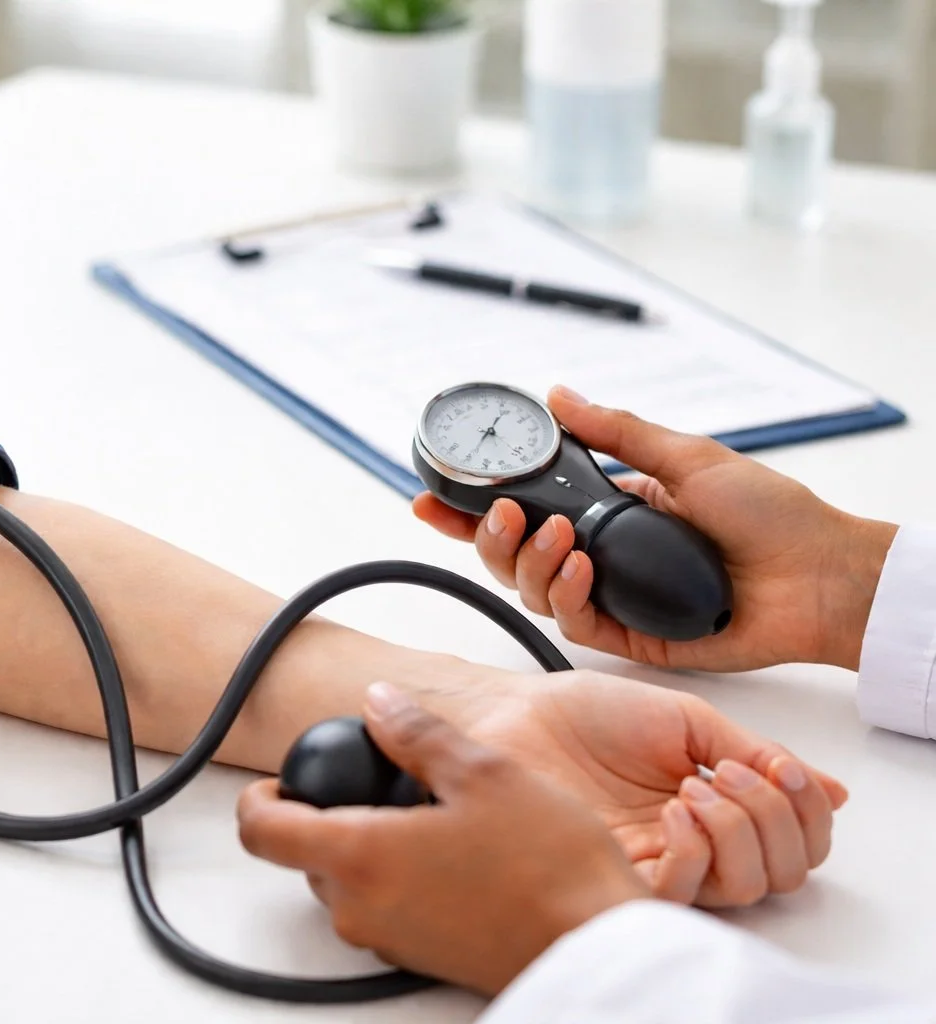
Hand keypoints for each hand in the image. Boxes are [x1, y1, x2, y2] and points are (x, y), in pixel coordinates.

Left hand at [239, 682, 649, 995]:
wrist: (601, 948)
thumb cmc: (549, 867)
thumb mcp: (483, 772)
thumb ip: (418, 734)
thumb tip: (381, 702)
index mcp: (358, 856)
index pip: (261, 830)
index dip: (259, 796)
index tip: (281, 779)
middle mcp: (360, 908)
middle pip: (309, 855)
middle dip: (334, 817)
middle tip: (386, 787)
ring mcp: (390, 941)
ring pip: (349, 884)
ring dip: (374, 848)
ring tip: (436, 819)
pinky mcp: (422, 960)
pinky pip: (388, 911)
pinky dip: (404, 880)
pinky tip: (460, 859)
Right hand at [414, 386, 897, 671]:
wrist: (820, 577)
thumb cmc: (770, 515)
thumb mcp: (687, 457)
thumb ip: (616, 432)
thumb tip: (558, 395)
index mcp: (607, 510)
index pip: (524, 509)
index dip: (471, 509)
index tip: (430, 496)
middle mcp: (600, 555)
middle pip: (513, 555)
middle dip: (488, 537)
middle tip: (500, 513)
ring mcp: (611, 598)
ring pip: (533, 591)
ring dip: (530, 563)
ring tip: (560, 537)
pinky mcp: (630, 638)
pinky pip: (574, 624)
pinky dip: (566, 596)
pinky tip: (580, 571)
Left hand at [467, 669, 845, 906]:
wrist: (519, 713)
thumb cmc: (588, 713)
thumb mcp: (688, 720)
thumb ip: (756, 753)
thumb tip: (833, 790)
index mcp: (718, 808)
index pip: (797, 843)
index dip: (808, 813)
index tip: (781, 767)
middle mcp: (695, 844)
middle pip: (782, 874)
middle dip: (777, 821)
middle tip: (729, 775)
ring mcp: (658, 863)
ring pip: (742, 889)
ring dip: (737, 831)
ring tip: (694, 787)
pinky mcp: (617, 875)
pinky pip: (680, 894)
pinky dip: (694, 850)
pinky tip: (671, 809)